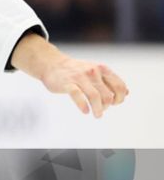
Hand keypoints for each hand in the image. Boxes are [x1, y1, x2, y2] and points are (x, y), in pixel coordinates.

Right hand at [10, 33, 127, 117]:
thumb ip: (110, 81)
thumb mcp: (96, 72)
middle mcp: (93, 72)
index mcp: (102, 69)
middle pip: (107, 95)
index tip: (114, 104)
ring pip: (94, 96)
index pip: (119, 86)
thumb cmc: (76, 71)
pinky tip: (85, 111)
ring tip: (97, 115)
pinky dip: (83, 105)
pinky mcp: (67, 83)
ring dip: (98, 109)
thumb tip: (127, 93)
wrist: (53, 64)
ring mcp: (79, 77)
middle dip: (107, 106)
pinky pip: (77, 96)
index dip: (120, 98)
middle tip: (101, 111)